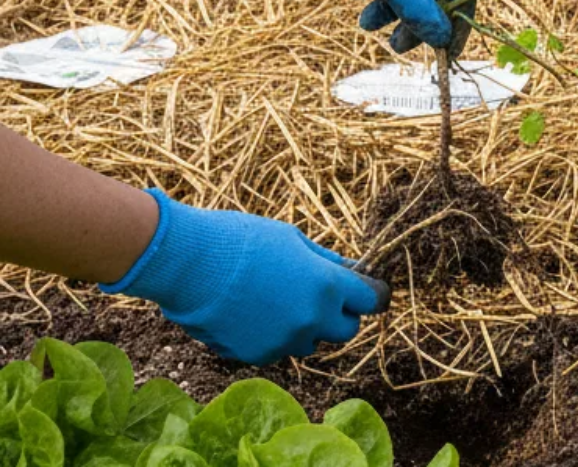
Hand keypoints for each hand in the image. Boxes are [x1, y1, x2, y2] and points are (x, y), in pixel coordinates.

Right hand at [100, 190, 385, 364]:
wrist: (188, 262)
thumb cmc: (242, 239)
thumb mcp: (293, 239)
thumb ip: (326, 261)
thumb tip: (352, 271)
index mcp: (327, 286)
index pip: (372, 301)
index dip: (369, 294)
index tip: (364, 289)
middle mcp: (312, 319)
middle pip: (346, 330)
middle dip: (338, 315)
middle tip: (321, 297)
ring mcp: (284, 342)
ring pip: (310, 342)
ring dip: (305, 327)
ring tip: (278, 300)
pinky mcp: (256, 355)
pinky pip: (277, 350)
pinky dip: (272, 336)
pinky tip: (252, 312)